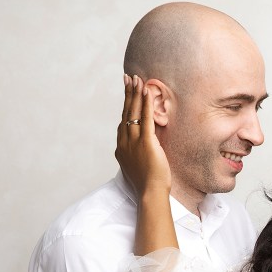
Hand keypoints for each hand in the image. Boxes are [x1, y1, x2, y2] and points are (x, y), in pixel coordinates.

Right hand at [115, 75, 171, 195]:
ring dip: (135, 94)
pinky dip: (145, 103)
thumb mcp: (138, 166)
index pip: (123, 122)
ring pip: (133, 113)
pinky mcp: (146, 142)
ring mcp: (133, 142)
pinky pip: (145, 118)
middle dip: (128, 94)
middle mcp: (124, 142)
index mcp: (121, 149)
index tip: (127, 94)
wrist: (150, 193)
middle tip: (128, 78)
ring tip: (137, 79)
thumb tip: (144, 149)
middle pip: (125, 113)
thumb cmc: (147, 185)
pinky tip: (146, 91)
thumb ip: (137, 155)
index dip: (125, 107)